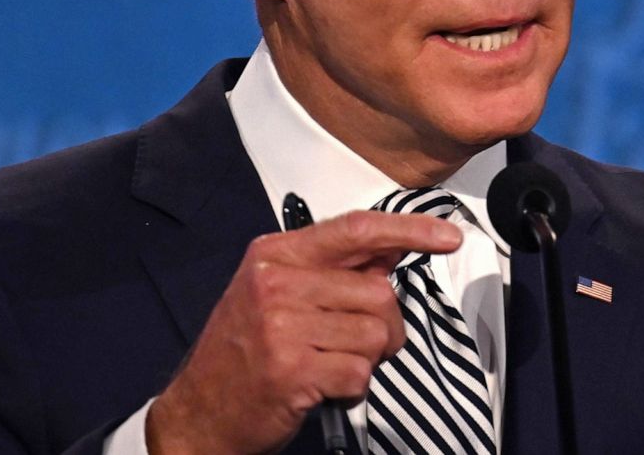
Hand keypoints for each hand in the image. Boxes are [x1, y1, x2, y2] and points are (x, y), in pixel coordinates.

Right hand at [145, 210, 461, 453]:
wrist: (196, 415)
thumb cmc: (244, 354)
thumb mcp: (278, 294)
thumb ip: (336, 269)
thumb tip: (397, 246)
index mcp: (276, 255)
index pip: (357, 229)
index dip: (409, 230)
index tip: (447, 237)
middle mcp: (276, 283)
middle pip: (379, 292)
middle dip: (383, 325)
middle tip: (351, 345)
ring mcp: (281, 326)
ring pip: (376, 334)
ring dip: (366, 359)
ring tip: (328, 364)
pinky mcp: (291, 370)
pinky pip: (360, 372)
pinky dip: (352, 387)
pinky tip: (321, 388)